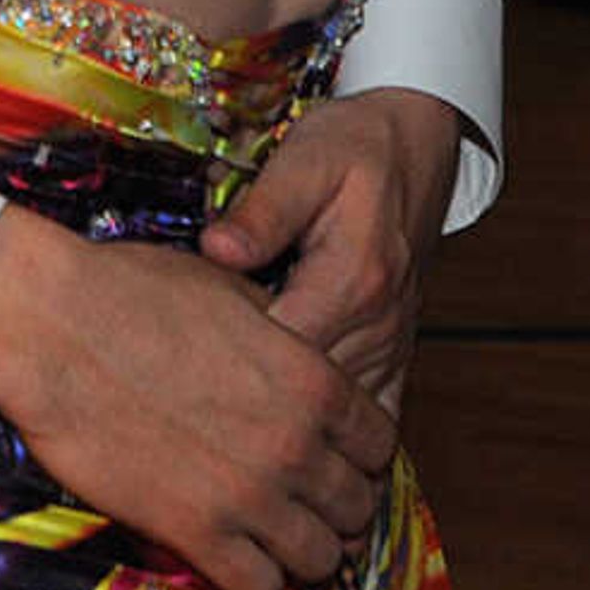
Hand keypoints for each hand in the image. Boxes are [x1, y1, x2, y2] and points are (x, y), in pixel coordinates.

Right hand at [0, 212, 394, 589]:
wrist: (52, 325)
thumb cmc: (131, 293)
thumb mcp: (230, 292)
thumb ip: (281, 333)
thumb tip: (293, 348)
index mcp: (313, 381)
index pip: (380, 446)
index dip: (359, 454)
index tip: (333, 455)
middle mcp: (295, 445)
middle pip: (357, 509)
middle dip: (336, 505)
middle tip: (303, 498)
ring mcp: (248, 494)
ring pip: (319, 559)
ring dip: (301, 548)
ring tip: (270, 532)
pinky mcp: (194, 531)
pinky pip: (259, 587)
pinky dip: (254, 576)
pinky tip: (231, 551)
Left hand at [203, 87, 459, 409]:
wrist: (414, 146)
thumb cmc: (354, 147)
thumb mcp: (304, 160)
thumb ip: (262, 211)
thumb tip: (215, 250)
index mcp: (352, 280)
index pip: (280, 354)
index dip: (224, 365)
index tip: (175, 365)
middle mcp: (377, 325)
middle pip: (304, 399)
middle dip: (244, 406)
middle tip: (184, 405)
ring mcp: (389, 345)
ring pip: (334, 418)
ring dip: (283, 423)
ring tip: (223, 422)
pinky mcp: (393, 353)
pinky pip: (370, 416)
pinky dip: (336, 435)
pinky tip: (296, 443)